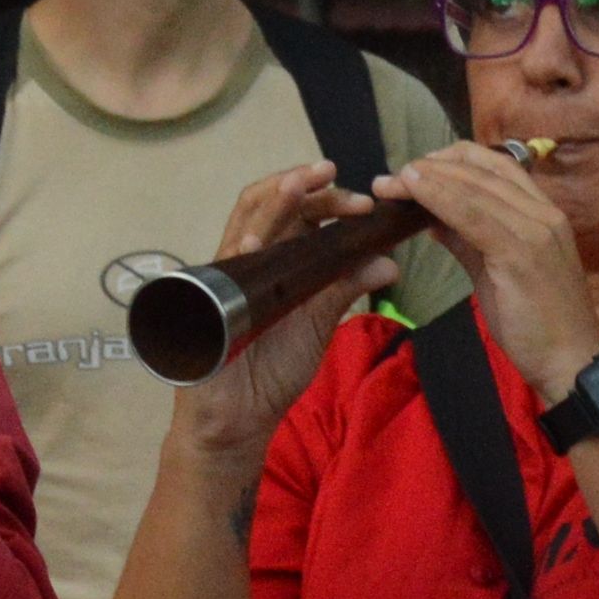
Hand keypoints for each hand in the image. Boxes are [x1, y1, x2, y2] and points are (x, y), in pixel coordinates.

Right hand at [171, 162, 390, 447]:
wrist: (239, 416)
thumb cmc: (272, 369)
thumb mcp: (318, 322)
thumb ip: (345, 288)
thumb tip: (388, 262)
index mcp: (279, 259)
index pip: (301, 211)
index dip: (331, 199)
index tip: (367, 203)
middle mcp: (253, 258)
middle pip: (274, 203)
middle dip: (307, 186)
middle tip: (341, 182)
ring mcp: (229, 273)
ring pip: (246, 220)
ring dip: (273, 199)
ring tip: (301, 181)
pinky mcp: (211, 299)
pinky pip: (223, 264)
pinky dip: (241, 248)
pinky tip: (259, 239)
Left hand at [377, 139, 598, 410]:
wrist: (570, 363)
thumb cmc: (537, 324)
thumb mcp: (496, 271)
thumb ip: (469, 240)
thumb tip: (432, 217)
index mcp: (544, 213)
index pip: (497, 167)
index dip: (453, 160)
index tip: (418, 170)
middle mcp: (544, 212)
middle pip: (483, 169)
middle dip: (434, 166)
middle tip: (393, 175)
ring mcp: (536, 229)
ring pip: (475, 187)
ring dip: (429, 179)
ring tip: (393, 182)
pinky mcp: (522, 252)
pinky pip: (473, 214)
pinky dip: (439, 198)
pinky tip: (413, 193)